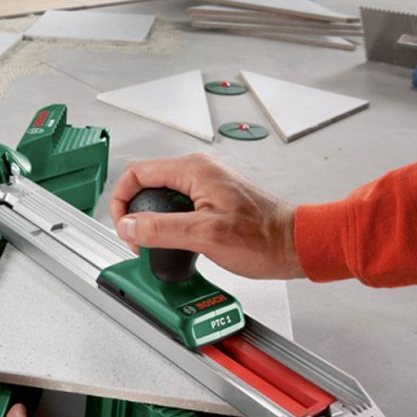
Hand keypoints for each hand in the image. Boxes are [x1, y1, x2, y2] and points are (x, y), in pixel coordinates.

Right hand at [109, 154, 303, 279]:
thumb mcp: (205, 235)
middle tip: (137, 241)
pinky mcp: (211, 201)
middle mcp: (199, 172)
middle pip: (146, 184)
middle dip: (135, 214)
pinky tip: (174, 243)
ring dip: (151, 222)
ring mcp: (205, 186)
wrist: (295, 245)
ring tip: (154, 245)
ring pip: (160, 198)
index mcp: (194, 170)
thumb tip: (128, 226)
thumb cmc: (264, 238)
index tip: (123, 226)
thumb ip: (161, 228)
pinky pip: (176, 208)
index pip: (138, 173)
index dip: (122, 200)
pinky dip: (168, 226)